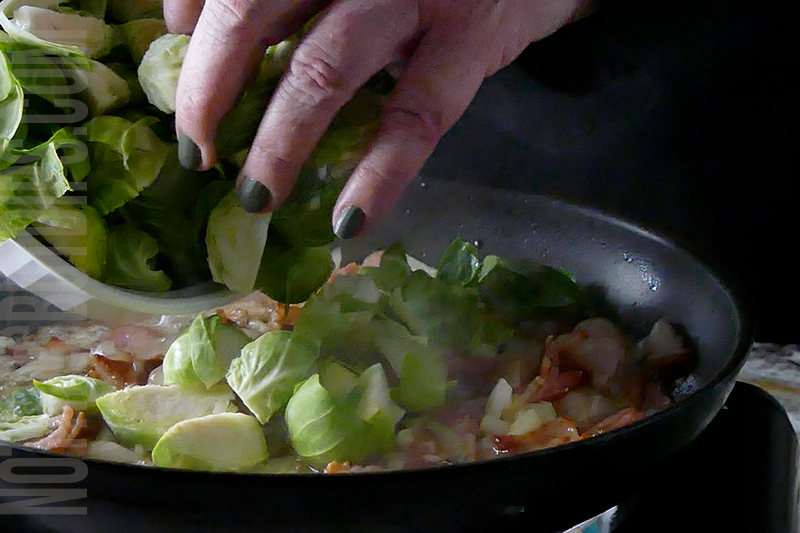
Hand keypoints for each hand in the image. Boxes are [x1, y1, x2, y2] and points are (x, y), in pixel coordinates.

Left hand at [166, 0, 591, 237]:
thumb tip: (193, 30)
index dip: (186, 27)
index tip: (177, 81)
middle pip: (253, 13)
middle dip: (210, 89)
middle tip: (194, 153)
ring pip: (323, 70)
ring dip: (278, 143)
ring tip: (252, 199)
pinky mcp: (472, 39)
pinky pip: (414, 118)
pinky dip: (378, 176)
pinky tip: (348, 223)